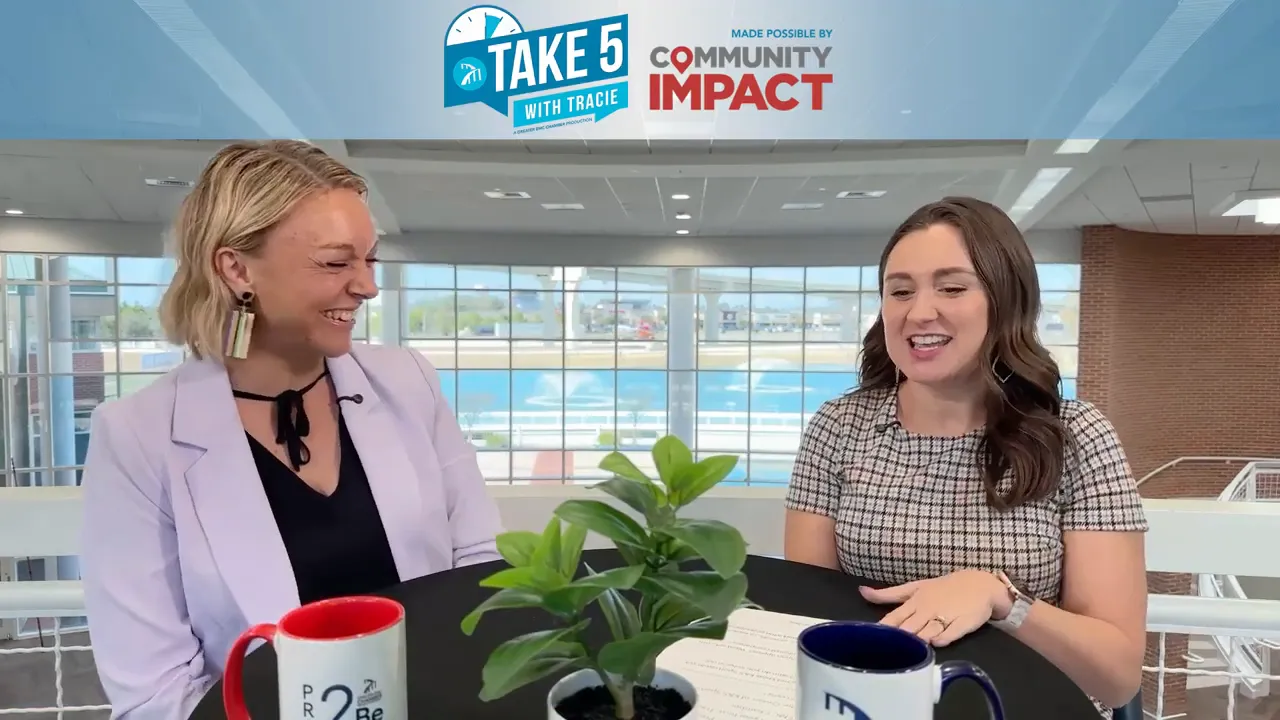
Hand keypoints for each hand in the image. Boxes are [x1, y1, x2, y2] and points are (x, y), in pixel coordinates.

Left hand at [859, 570, 1006, 646]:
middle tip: (883, 650)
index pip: (894, 617)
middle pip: (909, 626)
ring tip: (905, 650)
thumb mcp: (914, 588)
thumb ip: (888, 594)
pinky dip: (944, 637)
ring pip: (928, 630)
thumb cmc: (942, 588)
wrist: (979, 584)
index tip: (868, 639)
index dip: (883, 629)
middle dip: (897, 638)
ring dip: (918, 639)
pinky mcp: (964, 623)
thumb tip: (861, 591)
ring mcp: (946, 615)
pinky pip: (953, 632)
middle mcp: (927, 609)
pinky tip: (936, 643)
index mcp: (914, 601)